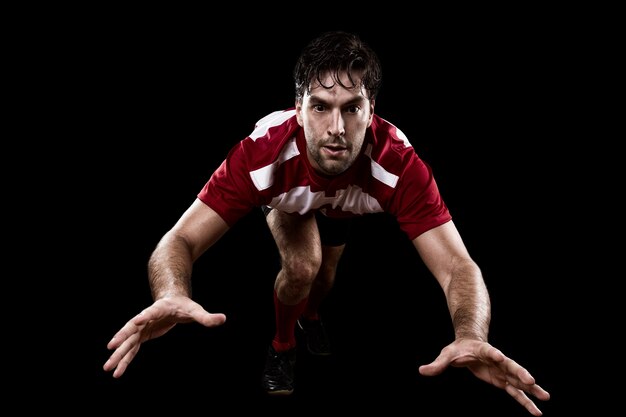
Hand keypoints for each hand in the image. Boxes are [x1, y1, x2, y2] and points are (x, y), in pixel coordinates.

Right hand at [103, 296, 226, 377]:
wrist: (172, 301)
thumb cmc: (184, 305)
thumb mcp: (195, 310)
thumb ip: (207, 317)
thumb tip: (223, 319)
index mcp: (158, 309)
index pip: (149, 312)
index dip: (143, 316)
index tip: (135, 322)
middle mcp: (145, 318)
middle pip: (132, 328)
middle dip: (121, 338)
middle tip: (110, 347)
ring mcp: (141, 328)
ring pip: (128, 342)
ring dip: (118, 354)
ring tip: (107, 368)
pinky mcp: (142, 336)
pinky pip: (131, 350)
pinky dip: (125, 360)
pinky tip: (117, 372)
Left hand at [419, 339, 549, 415]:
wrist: (469, 346)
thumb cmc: (458, 350)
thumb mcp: (446, 355)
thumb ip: (437, 364)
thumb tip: (422, 371)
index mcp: (483, 351)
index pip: (490, 352)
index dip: (495, 355)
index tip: (501, 357)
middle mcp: (497, 361)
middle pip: (510, 366)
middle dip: (520, 373)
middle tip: (531, 380)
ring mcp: (502, 372)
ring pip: (518, 380)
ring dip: (531, 389)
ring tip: (546, 397)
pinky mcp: (503, 381)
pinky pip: (516, 393)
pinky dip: (526, 402)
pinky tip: (537, 411)